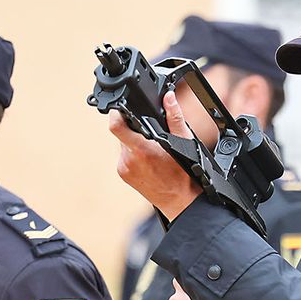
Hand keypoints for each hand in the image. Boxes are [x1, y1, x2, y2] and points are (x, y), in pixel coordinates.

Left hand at [109, 89, 203, 219]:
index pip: (116, 126)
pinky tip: (148, 162)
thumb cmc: (183, 174)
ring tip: (153, 151)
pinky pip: (124, 156)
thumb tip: (169, 98)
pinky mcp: (122, 174)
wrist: (179, 202)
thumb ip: (175, 117)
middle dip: (135, 129)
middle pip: (123, 133)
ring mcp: (123, 167)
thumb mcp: (184, 143)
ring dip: (135, 142)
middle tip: (152, 136)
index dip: (116, 113)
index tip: (122, 108)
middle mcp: (128, 159)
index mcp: (142, 149)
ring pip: (124, 144)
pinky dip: (134, 154)